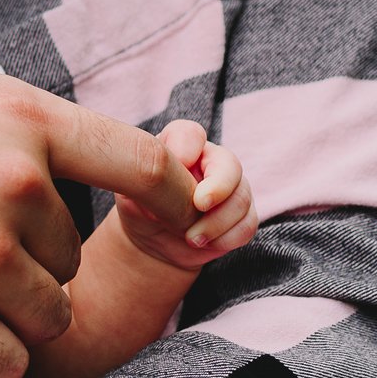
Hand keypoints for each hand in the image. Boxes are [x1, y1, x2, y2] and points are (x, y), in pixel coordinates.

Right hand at [0, 54, 198, 377]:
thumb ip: (7, 122)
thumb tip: (58, 160)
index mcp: (21, 120)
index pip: (142, 165)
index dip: (173, 197)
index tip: (185, 216)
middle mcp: (16, 189)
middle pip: (72, 254)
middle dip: (27, 256)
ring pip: (47, 313)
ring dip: (5, 310)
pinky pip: (7, 361)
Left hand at [114, 120, 257, 272]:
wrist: (152, 240)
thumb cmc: (139, 207)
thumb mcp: (129, 191)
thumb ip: (142, 176)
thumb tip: (167, 178)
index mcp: (180, 146)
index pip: (190, 134)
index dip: (187, 147)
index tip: (178, 165)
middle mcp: (210, 162)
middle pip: (230, 165)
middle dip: (219, 187)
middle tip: (199, 206)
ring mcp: (230, 189)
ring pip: (242, 198)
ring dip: (217, 222)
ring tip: (191, 238)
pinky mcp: (241, 216)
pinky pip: (247, 224)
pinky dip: (227, 238)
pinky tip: (205, 243)